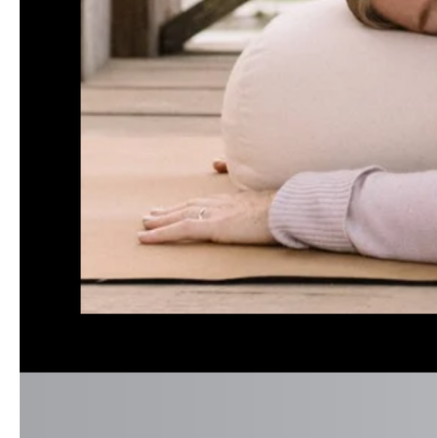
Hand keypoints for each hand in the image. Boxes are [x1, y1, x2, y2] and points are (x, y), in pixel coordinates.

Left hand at [139, 183, 277, 245]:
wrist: (291, 208)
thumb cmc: (288, 209)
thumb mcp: (274, 204)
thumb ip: (265, 205)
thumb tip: (274, 208)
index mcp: (236, 200)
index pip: (206, 202)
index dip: (189, 205)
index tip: (177, 207)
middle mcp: (222, 202)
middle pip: (189, 205)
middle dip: (170, 210)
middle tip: (152, 215)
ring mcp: (216, 212)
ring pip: (180, 215)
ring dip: (161, 220)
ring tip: (146, 223)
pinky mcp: (213, 225)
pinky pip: (180, 229)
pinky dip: (161, 233)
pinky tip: (147, 237)